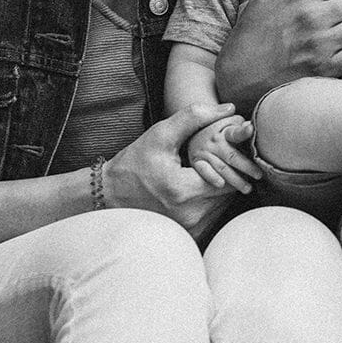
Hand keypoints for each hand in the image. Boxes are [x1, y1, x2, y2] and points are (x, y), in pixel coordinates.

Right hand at [104, 105, 243, 234]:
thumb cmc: (135, 162)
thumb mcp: (161, 135)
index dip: (228, 158)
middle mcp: (190, 215)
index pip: (228, 174)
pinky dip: (212, 199)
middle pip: (229, 190)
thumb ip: (194, 117)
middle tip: (215, 158)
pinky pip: (215, 214)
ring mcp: (192, 228)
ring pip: (224, 202)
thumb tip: (229, 108)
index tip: (221, 149)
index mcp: (182, 191)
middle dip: (226, 171)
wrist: (111, 193)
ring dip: (220, 186)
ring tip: (206, 171)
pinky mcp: (192, 234)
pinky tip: (199, 186)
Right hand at [185, 112, 260, 195]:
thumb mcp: (229, 124)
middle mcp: (215, 143)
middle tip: (259, 175)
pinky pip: (205, 171)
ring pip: (222, 168)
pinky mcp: (198, 163)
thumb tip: (251, 126)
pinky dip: (212, 178)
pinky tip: (221, 185)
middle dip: (246, 167)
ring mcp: (205, 153)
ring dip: (235, 179)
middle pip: (232, 156)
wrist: (193, 134)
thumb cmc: (219, 131)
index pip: (235, 132)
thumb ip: (240, 126)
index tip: (250, 129)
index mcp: (225, 132)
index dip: (243, 131)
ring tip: (248, 188)